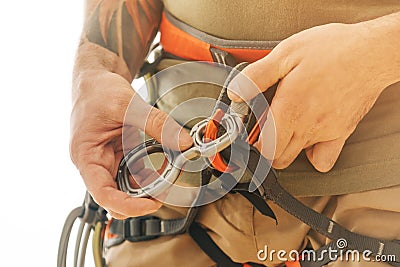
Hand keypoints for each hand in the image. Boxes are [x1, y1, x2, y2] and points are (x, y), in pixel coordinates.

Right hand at [70, 70, 192, 218]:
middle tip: (165, 193)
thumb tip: (183, 142)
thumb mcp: (127, 104)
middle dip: (140, 199)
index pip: (102, 194)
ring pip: (126, 186)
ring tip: (168, 178)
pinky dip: (148, 173)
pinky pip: (133, 172)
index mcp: (86, 155)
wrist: (94, 78)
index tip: (152, 204)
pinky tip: (162, 167)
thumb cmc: (97, 90)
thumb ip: (157, 124)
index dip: (128, 205)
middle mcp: (94, 162)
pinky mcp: (117, 154)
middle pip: (115, 196)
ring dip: (146, 187)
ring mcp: (105, 160)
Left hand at [228, 20, 396, 171]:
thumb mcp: (286, 53)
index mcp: (290, 109)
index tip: (249, 133)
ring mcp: (326, 133)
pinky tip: (308, 136)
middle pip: (278, 158)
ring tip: (284, 127)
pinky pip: (324, 159)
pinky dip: (313, 154)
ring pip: (297, 157)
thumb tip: (236, 93)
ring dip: (286, 148)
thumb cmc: (333, 50)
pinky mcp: (342, 132)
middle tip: (264, 130)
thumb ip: (256, 76)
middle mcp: (308, 127)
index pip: (264, 147)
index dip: (252, 144)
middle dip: (266, 149)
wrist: (372, 52)